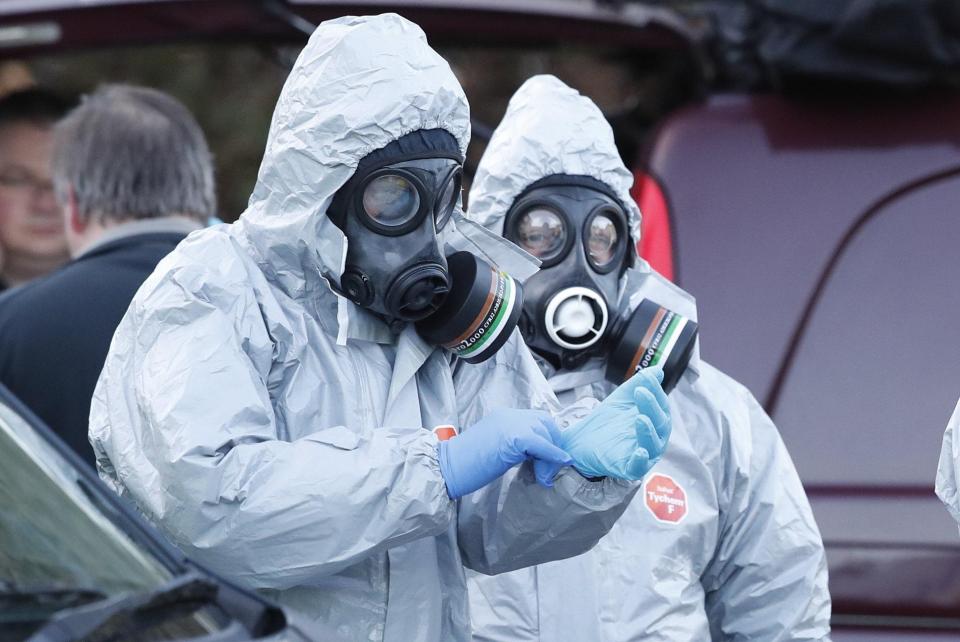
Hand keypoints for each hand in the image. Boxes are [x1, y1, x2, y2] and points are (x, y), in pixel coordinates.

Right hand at [438, 409, 573, 498]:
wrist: (446, 468)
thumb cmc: (466, 465)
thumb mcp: (496, 448)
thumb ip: (516, 446)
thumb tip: (540, 457)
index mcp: (504, 416)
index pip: (537, 420)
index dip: (548, 438)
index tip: (549, 460)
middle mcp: (509, 415)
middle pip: (545, 423)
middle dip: (553, 445)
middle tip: (546, 470)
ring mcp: (511, 423)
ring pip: (546, 433)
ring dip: (551, 456)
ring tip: (542, 476)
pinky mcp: (513, 437)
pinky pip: (542, 444)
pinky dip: (553, 456)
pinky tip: (555, 467)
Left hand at [560, 368, 671, 479]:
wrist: (581, 440)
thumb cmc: (608, 421)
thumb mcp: (622, 398)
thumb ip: (640, 383)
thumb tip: (657, 370)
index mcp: (655, 421)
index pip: (661, 405)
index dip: (656, 392)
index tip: (645, 379)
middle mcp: (653, 438)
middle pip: (660, 423)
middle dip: (651, 406)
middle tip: (640, 392)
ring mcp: (643, 454)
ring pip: (653, 445)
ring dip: (649, 431)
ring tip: (640, 418)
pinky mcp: (629, 468)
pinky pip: (639, 467)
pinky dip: (641, 460)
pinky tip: (640, 452)